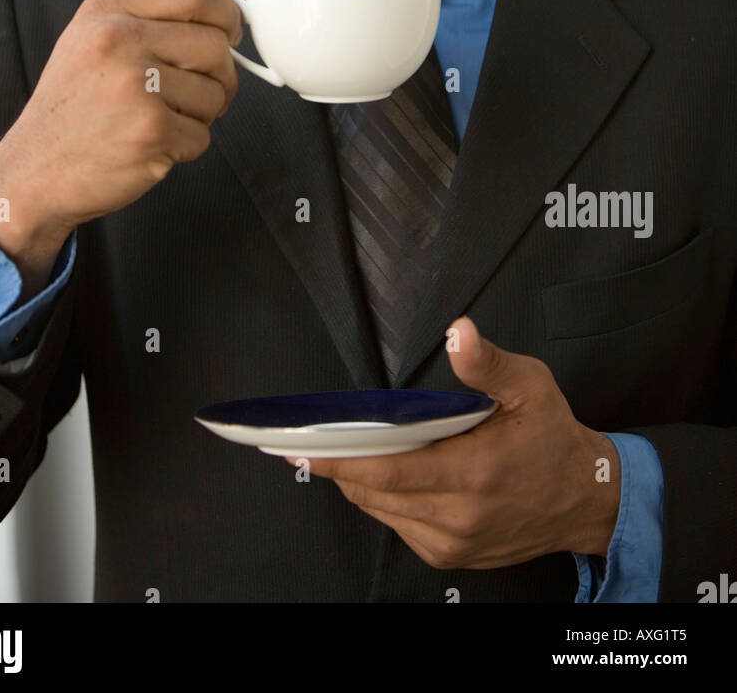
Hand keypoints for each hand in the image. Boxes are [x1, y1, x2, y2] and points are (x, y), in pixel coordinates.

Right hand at [0, 0, 244, 291]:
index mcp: (106, 10)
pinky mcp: (149, 132)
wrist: (33, 170)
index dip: (225, 13)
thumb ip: (168, 14)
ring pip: (216, 92)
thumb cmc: (76, 104)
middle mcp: (118, 40)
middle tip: (192, 93)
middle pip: (215, 45)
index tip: (227, 35)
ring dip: (201, 115)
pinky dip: (186, 146)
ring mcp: (135, 87)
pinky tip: (150, 144)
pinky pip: (203, 135)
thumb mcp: (103, 40)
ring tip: (159, 119)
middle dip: (219, 74)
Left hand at [287, 316, 620, 567]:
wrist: (585, 499)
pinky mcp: (452, 556)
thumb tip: (459, 333)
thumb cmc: (553, 438)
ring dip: (360, 485)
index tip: (305, 448)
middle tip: (309, 444)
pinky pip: (400, 528)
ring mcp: (455, 541)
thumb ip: (487, 362)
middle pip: (375, 493)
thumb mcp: (530, 386)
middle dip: (340, 467)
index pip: (389, 470)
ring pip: (382, 512)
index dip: (341, 460)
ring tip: (345, 455)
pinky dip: (384, 503)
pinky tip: (384, 478)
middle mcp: (460, 513)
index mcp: (474, 470)